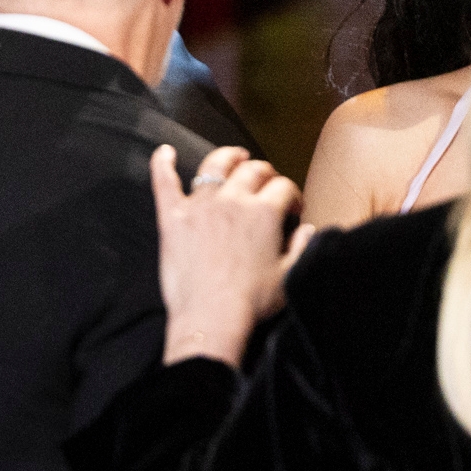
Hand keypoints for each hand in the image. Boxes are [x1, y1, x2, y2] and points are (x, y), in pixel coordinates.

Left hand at [151, 144, 310, 368]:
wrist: (210, 318)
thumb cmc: (251, 302)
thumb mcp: (289, 274)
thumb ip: (302, 246)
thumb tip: (309, 230)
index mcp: (264, 212)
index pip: (283, 188)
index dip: (291, 196)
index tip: (292, 209)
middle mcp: (233, 201)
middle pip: (252, 171)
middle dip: (264, 172)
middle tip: (265, 181)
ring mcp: (200, 207)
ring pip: (214, 166)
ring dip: (227, 158)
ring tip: (234, 157)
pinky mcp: (172, 219)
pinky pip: (164, 184)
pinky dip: (162, 165)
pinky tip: (163, 152)